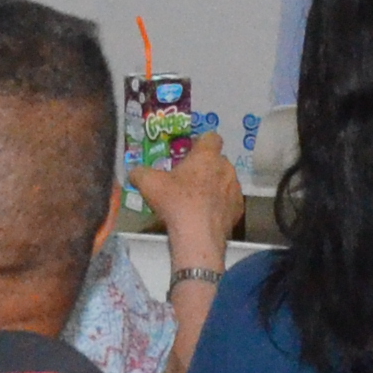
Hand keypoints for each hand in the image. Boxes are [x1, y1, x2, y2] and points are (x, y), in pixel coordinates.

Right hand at [132, 137, 242, 261]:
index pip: (211, 137)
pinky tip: (206, 215)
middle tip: (188, 178)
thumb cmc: (176, 202)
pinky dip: (220, 205)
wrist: (198, 236)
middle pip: (217, 160)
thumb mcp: (149, 184)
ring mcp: (235, 188)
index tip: (189, 151)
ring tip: (197, 199)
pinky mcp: (238, 209)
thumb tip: (134, 171)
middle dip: (205, 166)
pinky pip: (229, 201)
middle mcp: (226, 168)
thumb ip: (140, 172)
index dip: (201, 142)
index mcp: (207, 156)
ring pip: (225, 180)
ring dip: (214, 185)